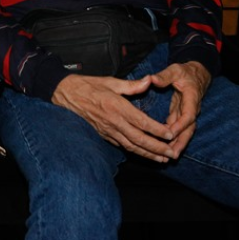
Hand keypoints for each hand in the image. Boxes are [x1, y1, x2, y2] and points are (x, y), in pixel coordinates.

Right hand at [51, 73, 178, 161]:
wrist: (66, 95)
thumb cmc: (88, 85)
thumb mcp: (111, 81)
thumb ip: (132, 85)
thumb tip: (149, 80)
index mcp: (117, 106)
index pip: (142, 122)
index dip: (158, 130)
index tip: (171, 135)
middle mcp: (114, 121)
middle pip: (139, 139)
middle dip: (158, 148)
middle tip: (173, 154)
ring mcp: (108, 130)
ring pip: (131, 146)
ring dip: (148, 154)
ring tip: (163, 159)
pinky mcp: (103, 135)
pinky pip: (121, 146)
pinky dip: (135, 152)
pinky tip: (144, 154)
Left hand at [149, 61, 210, 155]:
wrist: (196, 74)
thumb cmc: (184, 72)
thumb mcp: (175, 70)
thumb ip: (164, 76)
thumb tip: (151, 79)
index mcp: (191, 98)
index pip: (188, 115)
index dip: (180, 125)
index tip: (171, 133)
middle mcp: (191, 109)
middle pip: (188, 129)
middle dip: (181, 142)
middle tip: (172, 154)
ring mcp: (186, 113)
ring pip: (184, 132)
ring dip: (177, 144)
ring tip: (168, 157)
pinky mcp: (181, 115)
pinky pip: (178, 129)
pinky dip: (172, 138)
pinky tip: (163, 147)